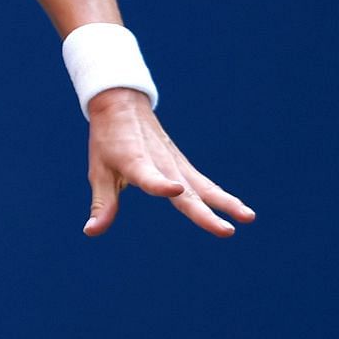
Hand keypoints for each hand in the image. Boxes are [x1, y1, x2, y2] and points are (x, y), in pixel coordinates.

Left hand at [82, 88, 254, 236]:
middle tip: (227, 231)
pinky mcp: (183, 165)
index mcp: (135, 162)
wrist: (122, 105)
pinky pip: (205, 184)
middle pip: (187, 192)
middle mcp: (161, 163)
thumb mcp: (99, 172)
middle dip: (206, 212)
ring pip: (204, 187)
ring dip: (226, 203)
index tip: (176, 190)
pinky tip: (240, 211)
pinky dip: (221, 197)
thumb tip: (91, 232)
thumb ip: (102, 204)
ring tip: (248, 218)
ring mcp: (176, 164)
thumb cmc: (107, 141)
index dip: (160, 185)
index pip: (149, 177)